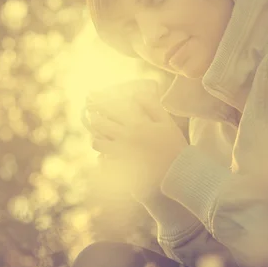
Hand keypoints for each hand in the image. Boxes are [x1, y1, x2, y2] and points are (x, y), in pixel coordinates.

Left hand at [84, 84, 188, 198]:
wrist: (177, 172)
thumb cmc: (173, 145)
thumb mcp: (166, 122)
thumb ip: (152, 106)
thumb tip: (137, 93)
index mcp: (136, 124)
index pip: (112, 108)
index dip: (100, 102)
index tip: (93, 97)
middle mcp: (125, 137)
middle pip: (100, 124)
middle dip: (93, 118)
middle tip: (91, 114)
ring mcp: (121, 153)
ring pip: (97, 143)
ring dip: (95, 137)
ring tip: (96, 135)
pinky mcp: (120, 168)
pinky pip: (102, 160)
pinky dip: (100, 156)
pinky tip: (103, 154)